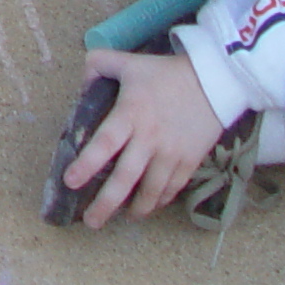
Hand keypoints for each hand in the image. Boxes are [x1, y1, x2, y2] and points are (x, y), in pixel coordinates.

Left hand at [61, 48, 229, 227]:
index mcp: (131, 114)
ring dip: (136, 208)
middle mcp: (149, 138)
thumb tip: (81, 85)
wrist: (215, 79)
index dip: (87, 164)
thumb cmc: (166, 72)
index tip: (70, 182)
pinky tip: (150, 206)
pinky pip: (172, 187)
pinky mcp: (190, 160)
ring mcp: (172, 153)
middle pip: (125, 177)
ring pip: (151, 190)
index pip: (105, 143)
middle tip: (90, 222)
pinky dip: (160, 200)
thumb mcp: (128, 62)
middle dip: (106, 203)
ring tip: (122, 218)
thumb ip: (98, 65)